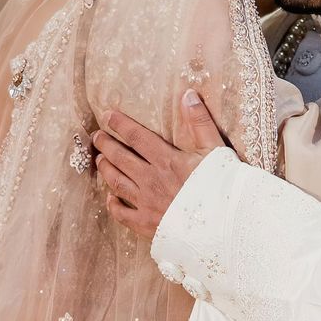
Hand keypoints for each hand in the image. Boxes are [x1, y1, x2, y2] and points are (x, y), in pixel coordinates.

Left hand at [94, 90, 227, 237]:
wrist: (224, 225)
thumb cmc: (223, 187)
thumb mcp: (214, 149)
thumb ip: (200, 121)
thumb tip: (188, 95)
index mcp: (166, 160)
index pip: (137, 137)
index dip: (120, 124)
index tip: (107, 115)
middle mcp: (151, 180)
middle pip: (121, 158)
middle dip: (106, 145)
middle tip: (97, 136)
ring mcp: (147, 203)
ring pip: (117, 183)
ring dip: (106, 169)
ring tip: (99, 159)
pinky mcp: (148, 224)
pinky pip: (123, 214)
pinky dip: (114, 205)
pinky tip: (109, 198)